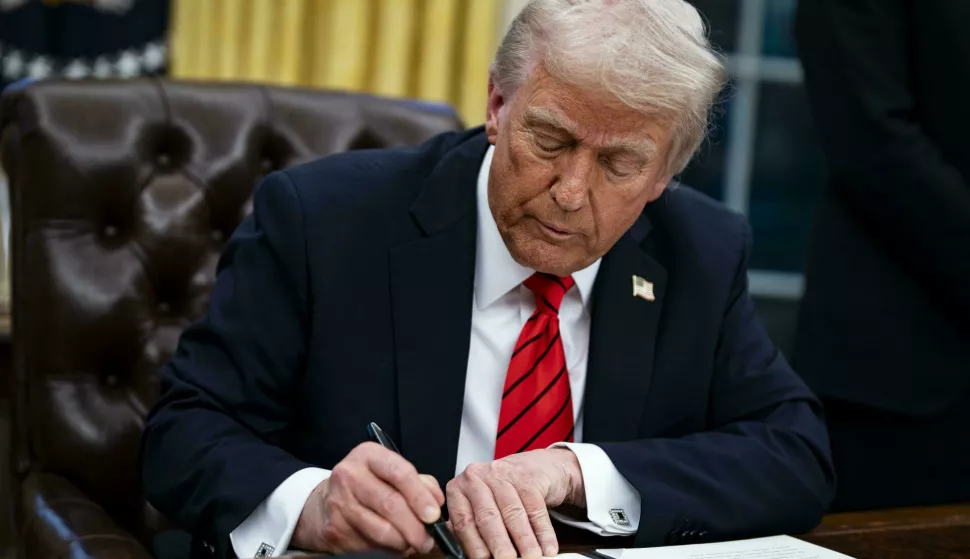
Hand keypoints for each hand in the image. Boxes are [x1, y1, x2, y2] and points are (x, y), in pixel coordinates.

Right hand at [292, 442, 444, 554]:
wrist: (325, 502)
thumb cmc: (367, 484)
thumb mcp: (390, 472)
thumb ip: (419, 482)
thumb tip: (436, 502)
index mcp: (368, 455)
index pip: (399, 472)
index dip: (420, 496)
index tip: (433, 515)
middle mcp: (350, 475)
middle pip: (390, 504)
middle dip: (415, 526)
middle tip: (428, 539)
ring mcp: (339, 503)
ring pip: (381, 530)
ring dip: (404, 542)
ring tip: (414, 543)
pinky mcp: (334, 529)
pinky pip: (369, 545)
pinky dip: (388, 549)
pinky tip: (393, 545)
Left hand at [446, 448, 585, 558]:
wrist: (532, 468)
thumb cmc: (499, 493)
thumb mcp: (477, 507)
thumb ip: (470, 529)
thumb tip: (469, 555)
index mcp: (458, 489)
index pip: (464, 522)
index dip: (474, 545)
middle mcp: (477, 478)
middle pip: (488, 517)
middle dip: (499, 543)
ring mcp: (503, 474)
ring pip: (514, 513)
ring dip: (524, 540)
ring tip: (531, 556)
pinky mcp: (528, 476)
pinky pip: (536, 509)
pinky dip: (543, 532)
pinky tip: (547, 546)